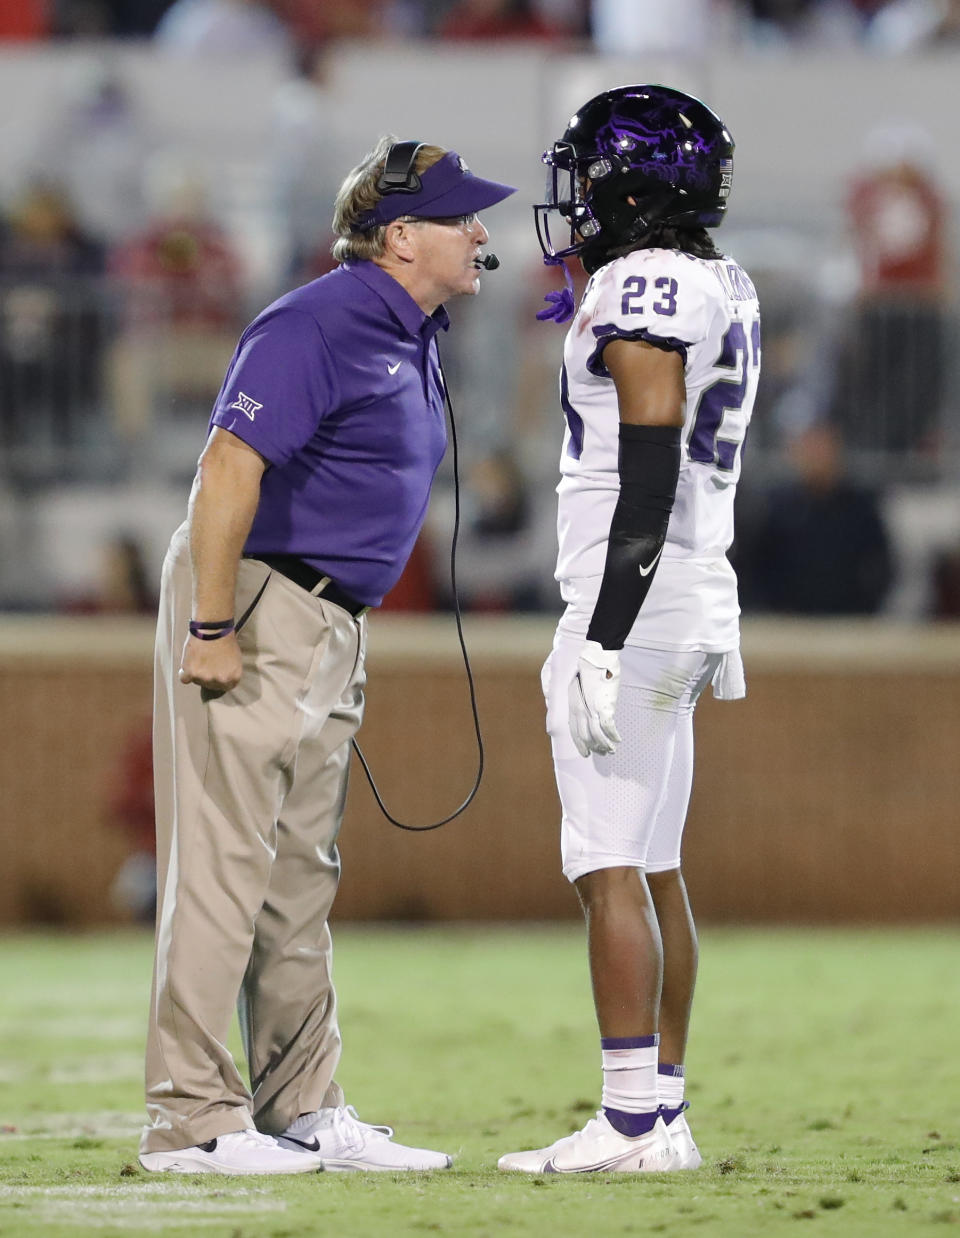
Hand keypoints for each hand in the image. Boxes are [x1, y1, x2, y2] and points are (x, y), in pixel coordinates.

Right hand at [178, 631, 242, 691]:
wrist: (213, 629)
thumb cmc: (225, 640)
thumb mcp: (235, 659)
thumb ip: (228, 672)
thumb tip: (221, 679)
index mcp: (233, 678)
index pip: (224, 687)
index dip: (218, 680)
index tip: (214, 674)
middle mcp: (219, 680)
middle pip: (210, 685)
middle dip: (207, 676)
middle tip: (205, 663)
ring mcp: (205, 678)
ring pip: (197, 681)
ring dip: (196, 673)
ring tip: (198, 658)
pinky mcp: (191, 673)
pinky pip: (184, 679)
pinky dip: (184, 673)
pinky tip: (188, 664)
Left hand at [568, 641, 621, 756]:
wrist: (595, 658)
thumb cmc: (587, 669)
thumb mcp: (576, 685)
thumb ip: (577, 698)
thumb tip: (580, 707)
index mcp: (573, 705)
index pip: (574, 730)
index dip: (579, 743)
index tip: (585, 752)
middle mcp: (580, 710)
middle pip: (585, 735)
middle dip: (593, 747)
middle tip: (601, 754)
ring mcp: (592, 709)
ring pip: (596, 734)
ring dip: (604, 745)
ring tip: (611, 751)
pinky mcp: (604, 705)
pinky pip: (608, 726)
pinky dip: (613, 735)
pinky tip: (618, 740)